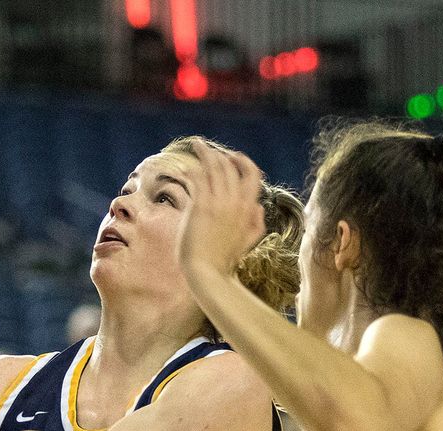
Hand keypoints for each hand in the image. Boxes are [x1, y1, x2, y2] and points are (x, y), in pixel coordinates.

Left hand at [176, 140, 266, 285]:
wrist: (208, 272)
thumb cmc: (225, 259)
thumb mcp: (250, 240)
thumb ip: (256, 221)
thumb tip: (258, 206)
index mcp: (248, 207)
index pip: (252, 174)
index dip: (243, 161)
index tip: (233, 156)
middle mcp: (235, 201)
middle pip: (229, 166)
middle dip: (218, 153)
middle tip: (205, 148)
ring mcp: (218, 203)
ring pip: (213, 168)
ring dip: (204, 153)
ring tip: (196, 145)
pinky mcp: (200, 207)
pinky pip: (198, 179)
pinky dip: (192, 169)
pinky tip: (184, 167)